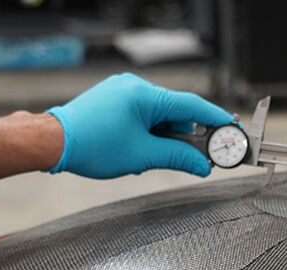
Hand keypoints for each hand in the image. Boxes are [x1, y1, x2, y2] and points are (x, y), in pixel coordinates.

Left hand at [46, 73, 233, 178]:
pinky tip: (142, 150)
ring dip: (165, 138)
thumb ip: (178, 158)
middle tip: (195, 160)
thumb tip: (202, 165)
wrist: (54, 142)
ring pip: (161, 117)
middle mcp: (136, 87)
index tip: (232, 132)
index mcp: (145, 95)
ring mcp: (124, 92)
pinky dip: (151, 133)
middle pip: (178, 113)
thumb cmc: (92, 145)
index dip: (216, 120)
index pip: (193, 106)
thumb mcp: (143, 156)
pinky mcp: (116, 100)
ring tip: (152, 158)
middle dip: (186, 137)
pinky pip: (145, 116)